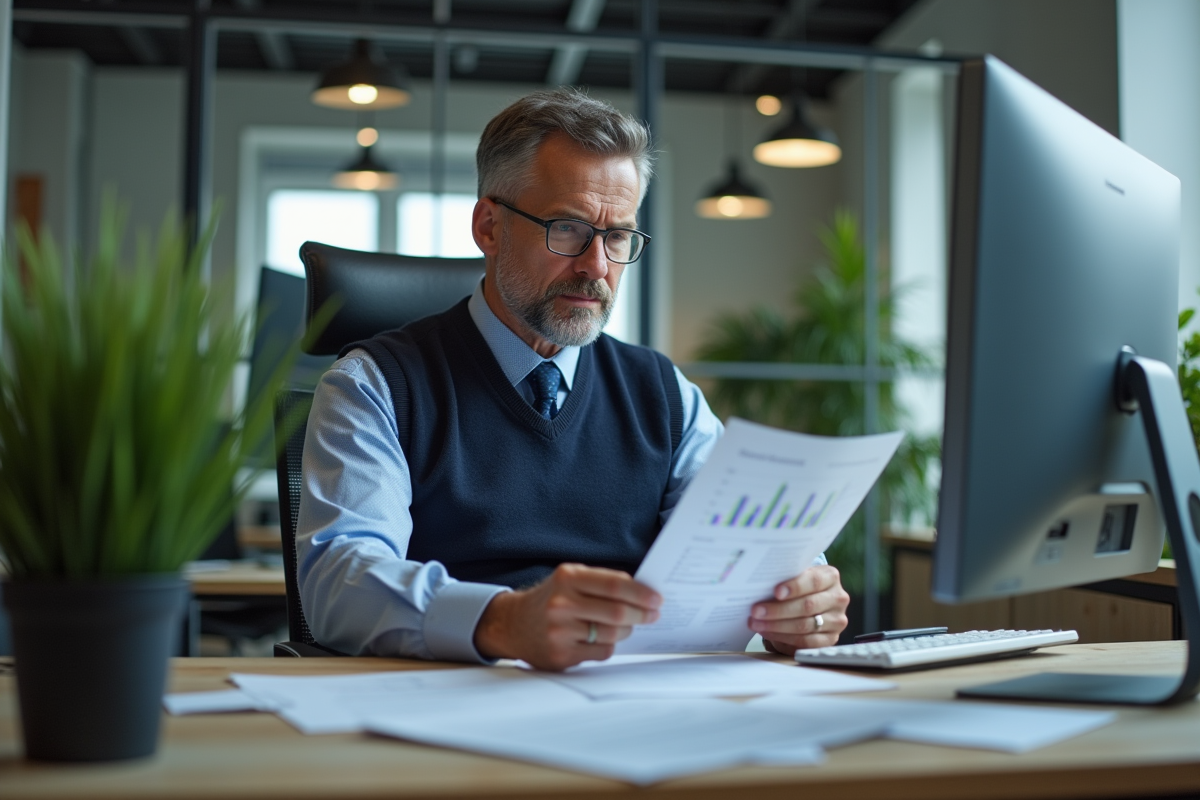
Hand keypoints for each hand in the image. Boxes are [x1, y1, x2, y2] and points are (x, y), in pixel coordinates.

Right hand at [473, 563, 661, 670]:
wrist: (513, 624)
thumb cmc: (551, 598)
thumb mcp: (571, 578)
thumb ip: (602, 581)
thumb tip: (644, 593)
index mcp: (568, 578)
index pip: (614, 585)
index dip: (641, 593)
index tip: (657, 599)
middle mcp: (561, 603)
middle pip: (618, 612)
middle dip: (642, 614)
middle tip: (653, 615)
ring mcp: (560, 631)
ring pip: (613, 635)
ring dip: (626, 631)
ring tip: (626, 625)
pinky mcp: (561, 655)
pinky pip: (602, 652)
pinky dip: (609, 645)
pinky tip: (602, 639)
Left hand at [749, 565, 849, 655]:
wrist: (812, 600)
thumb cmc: (799, 586)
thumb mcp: (796, 576)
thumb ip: (785, 579)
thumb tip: (760, 587)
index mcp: (830, 577)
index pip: (814, 581)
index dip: (795, 587)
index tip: (776, 592)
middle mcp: (838, 598)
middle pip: (807, 606)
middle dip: (778, 610)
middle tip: (756, 611)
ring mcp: (837, 620)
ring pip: (805, 626)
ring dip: (776, 626)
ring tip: (757, 623)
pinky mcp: (831, 639)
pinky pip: (806, 642)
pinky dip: (784, 638)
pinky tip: (768, 633)